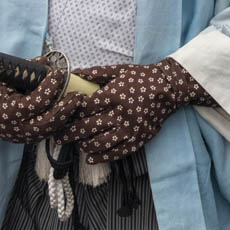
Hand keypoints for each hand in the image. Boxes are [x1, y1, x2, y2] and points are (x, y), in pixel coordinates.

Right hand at [0, 60, 80, 143]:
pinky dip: (55, 124)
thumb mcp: (0, 76)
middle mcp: (15, 128)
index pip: (38, 102)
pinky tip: (63, 112)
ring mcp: (19, 136)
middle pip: (49, 122)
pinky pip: (43, 133)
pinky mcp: (21, 139)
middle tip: (78, 95)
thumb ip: (24, 70)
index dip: (51, 87)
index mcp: (8, 112)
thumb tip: (47, 62)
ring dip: (64, 118)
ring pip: (48, 131)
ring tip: (75, 104)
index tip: (59, 73)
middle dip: (66, 108)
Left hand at [61, 59, 213, 164]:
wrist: (169, 88)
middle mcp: (120, 113)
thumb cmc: (142, 78)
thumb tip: (75, 74)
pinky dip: (101, 158)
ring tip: (77, 145)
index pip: (85, 108)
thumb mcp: (119, 71)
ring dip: (84, 146)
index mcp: (113, 95)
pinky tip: (91, 158)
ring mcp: (129, 129)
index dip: (71, 113)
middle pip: (88, 127)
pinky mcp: (138, 140)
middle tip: (60, 136)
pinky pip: (116, 153)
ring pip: (100, 143)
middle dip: (70, 133)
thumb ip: (96, 74)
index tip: (63, 116)